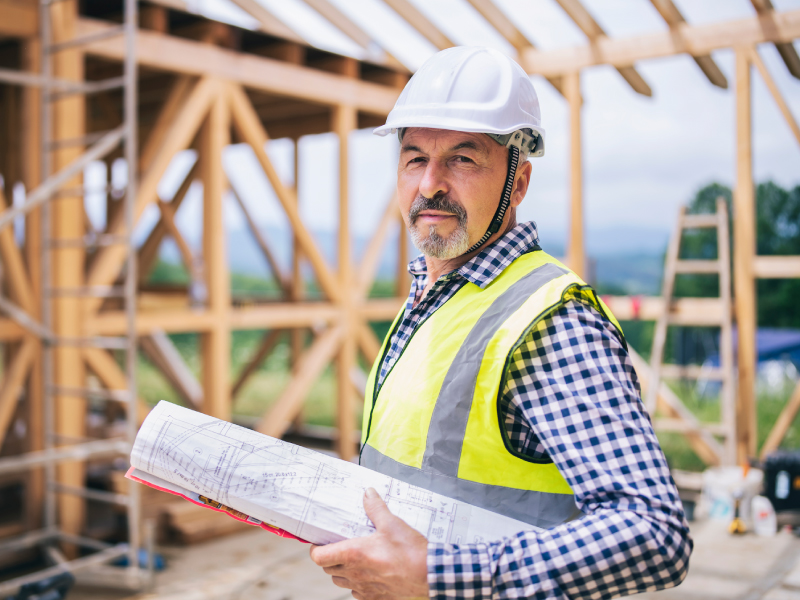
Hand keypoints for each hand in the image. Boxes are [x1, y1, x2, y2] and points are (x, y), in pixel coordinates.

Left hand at [310, 487, 428, 598]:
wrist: (431, 575)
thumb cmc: (411, 551)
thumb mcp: (392, 523)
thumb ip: (376, 508)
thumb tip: (367, 493)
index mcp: (354, 554)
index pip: (319, 557)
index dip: (316, 549)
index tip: (320, 542)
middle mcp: (355, 573)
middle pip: (328, 569)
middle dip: (329, 558)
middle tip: (339, 546)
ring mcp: (365, 588)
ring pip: (341, 582)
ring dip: (342, 571)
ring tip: (353, 559)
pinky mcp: (376, 598)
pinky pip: (357, 592)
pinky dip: (357, 583)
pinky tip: (369, 573)